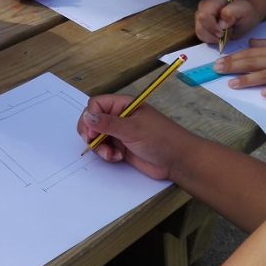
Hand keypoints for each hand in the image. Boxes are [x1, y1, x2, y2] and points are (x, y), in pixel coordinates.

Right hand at [76, 94, 201, 179]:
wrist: (177, 161)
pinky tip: (117, 158)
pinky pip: (104, 148)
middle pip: (93, 121)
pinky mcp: (121, 147)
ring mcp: (120, 133)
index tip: (92, 132)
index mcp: (123, 105)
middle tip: (94, 143)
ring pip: (96, 137)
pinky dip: (106, 154)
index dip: (90, 117)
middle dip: (91, 134)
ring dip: (99, 147)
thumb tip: (87, 116)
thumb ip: (108, 124)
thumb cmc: (161, 138)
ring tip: (111, 155)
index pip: (96, 105)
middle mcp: (119, 117)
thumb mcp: (133, 129)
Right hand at [196, 0, 265, 43]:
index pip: (204, 15)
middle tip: (223, 36)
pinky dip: (209, 39)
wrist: (244, 14)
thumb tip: (221, 24)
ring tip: (222, 37)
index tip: (222, 33)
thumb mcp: (244, 10)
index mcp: (214, 0)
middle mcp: (204, 6)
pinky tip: (218, 37)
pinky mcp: (200, 24)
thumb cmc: (245, 12)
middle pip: (199, 23)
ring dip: (210, 37)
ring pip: (198, 30)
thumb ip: (233, 13)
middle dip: (211, 34)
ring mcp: (200, 15)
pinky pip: (200, 35)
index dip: (211, 27)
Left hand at [213, 40, 265, 97]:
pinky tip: (264, 95)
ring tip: (232, 84)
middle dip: (233, 66)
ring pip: (264, 75)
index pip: (250, 54)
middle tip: (216, 70)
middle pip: (252, 63)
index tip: (217, 61)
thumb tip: (251, 42)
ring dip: (248, 80)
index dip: (233, 58)